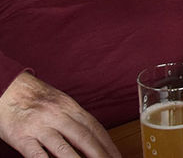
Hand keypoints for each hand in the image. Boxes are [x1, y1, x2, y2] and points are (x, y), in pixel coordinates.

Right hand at [0, 71, 119, 157]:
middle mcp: (57, 114)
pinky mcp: (21, 137)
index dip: (107, 143)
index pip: (94, 127)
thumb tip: (90, 136)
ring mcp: (39, 126)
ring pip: (64, 148)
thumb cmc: (32, 96)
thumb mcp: (57, 102)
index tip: (116, 156)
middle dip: (100, 154)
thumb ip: (72, 117)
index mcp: (69, 106)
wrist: (6, 87)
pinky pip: (37, 155)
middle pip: (84, 137)